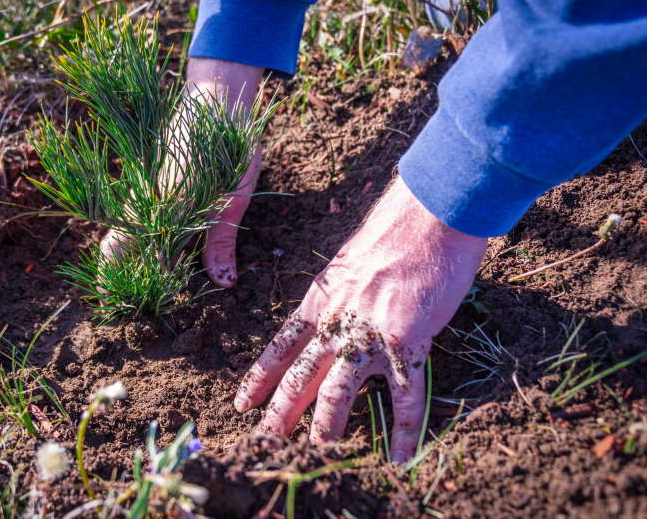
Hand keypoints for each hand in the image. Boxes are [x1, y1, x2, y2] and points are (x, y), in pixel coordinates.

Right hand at [100, 58, 263, 287]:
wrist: (219, 94)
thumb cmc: (228, 145)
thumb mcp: (233, 198)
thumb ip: (221, 242)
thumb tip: (222, 284)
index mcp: (160, 206)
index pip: (120, 252)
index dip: (112, 281)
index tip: (112, 307)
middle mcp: (145, 199)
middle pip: (117, 246)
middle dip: (118, 278)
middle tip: (127, 307)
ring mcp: (146, 187)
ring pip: (127, 231)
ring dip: (130, 261)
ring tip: (140, 288)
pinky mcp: (154, 178)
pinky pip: (140, 214)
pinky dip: (142, 238)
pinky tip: (157, 253)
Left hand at [234, 176, 487, 460]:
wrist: (428, 215)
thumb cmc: (394, 231)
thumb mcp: (349, 262)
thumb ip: (341, 294)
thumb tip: (339, 312)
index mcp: (321, 300)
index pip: (280, 346)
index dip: (259, 378)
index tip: (242, 403)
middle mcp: (336, 321)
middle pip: (299, 375)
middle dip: (280, 411)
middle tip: (266, 439)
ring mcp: (369, 333)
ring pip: (337, 389)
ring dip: (326, 422)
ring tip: (319, 446)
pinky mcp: (406, 342)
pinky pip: (403, 395)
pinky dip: (401, 429)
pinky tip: (398, 456)